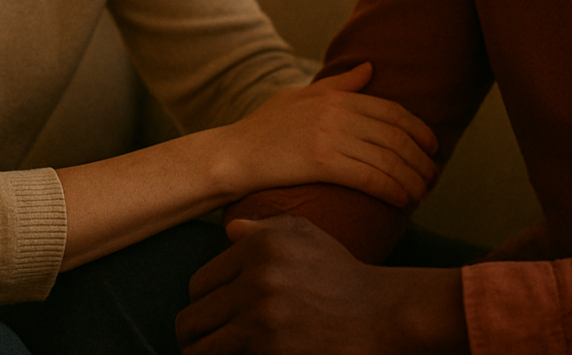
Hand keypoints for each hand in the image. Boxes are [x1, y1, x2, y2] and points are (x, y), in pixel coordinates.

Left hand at [175, 216, 467, 354]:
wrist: (381, 314)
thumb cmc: (341, 274)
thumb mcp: (305, 235)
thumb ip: (262, 229)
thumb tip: (229, 231)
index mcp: (258, 247)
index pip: (198, 285)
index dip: (204, 303)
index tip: (215, 315)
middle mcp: (256, 279)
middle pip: (191, 320)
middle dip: (195, 335)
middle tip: (207, 343)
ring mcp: (263, 318)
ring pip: (199, 349)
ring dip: (204, 354)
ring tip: (218, 353)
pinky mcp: (271, 350)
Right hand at [221, 63, 437, 207]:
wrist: (232, 155)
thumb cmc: (262, 129)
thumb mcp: (298, 96)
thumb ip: (337, 85)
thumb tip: (370, 68)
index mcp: (335, 97)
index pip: (392, 111)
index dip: (419, 129)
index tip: (433, 146)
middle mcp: (337, 113)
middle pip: (396, 136)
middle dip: (421, 159)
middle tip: (432, 176)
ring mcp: (330, 137)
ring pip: (388, 159)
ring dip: (412, 179)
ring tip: (422, 194)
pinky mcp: (322, 163)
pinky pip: (370, 177)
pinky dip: (393, 190)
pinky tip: (403, 201)